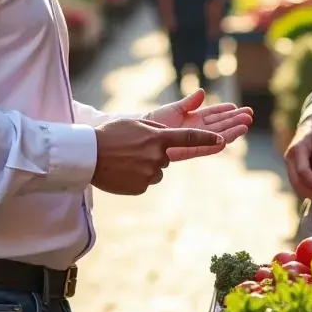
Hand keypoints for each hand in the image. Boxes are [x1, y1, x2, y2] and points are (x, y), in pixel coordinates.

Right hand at [93, 118, 224, 195]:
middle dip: (155, 153)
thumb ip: (155, 129)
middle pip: (166, 156)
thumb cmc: (110, 135)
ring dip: (145, 166)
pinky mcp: (141, 187)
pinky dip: (136, 177)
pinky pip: (145, 182)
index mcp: (159, 138)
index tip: (223, 140)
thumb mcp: (135, 124)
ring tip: (124, 160)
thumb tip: (167, 136)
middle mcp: (158, 157)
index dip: (207, 139)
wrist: (88, 156)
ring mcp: (150, 174)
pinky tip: (122, 172)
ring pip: (156, 170)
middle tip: (132, 149)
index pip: (190, 138)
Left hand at [146, 89, 252, 145]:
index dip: (227, 111)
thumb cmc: (155, 122)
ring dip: (231, 132)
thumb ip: (189, 102)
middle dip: (234, 121)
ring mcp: (193, 140)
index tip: (240, 108)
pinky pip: (202, 149)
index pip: (214, 115)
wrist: (140, 135)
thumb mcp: (174, 109)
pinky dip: (213, 145)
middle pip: (219, 125)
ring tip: (245, 126)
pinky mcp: (185, 151)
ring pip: (216, 136)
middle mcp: (196, 131)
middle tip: (250, 116)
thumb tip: (202, 92)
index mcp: (194, 119)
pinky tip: (225, 141)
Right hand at [283, 116, 311, 198]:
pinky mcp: (290, 169)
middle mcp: (289, 158)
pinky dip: (305, 189)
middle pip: (296, 181)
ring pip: (294, 184)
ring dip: (307, 192)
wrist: (309, 127)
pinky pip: (296, 183)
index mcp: (297, 149)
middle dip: (310, 191)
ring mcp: (288, 164)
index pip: (303, 171)